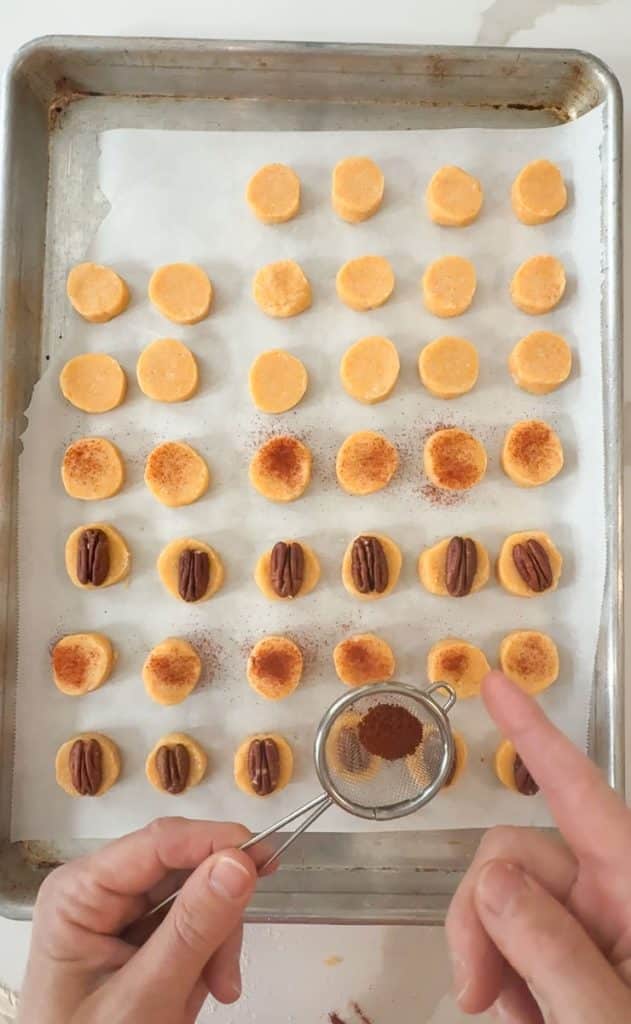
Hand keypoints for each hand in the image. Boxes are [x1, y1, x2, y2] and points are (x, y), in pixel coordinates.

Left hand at [20, 817, 270, 1022]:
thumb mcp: (146, 995)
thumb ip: (193, 929)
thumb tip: (238, 862)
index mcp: (79, 891)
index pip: (159, 842)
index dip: (215, 842)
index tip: (265, 859)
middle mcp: (97, 889)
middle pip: (182, 868)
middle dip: (215, 914)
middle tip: (229, 967)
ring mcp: (117, 912)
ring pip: (195, 894)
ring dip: (216, 941)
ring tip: (215, 990)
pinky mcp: (137, 934)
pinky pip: (190, 922)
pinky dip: (208, 953)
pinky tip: (202, 988)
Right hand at [447, 671, 630, 1022]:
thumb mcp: (608, 1023)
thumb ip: (552, 951)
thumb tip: (488, 878)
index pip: (582, 792)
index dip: (536, 735)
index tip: (495, 683)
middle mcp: (619, 892)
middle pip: (517, 856)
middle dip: (479, 913)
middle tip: (474, 997)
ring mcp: (601, 926)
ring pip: (507, 901)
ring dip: (493, 958)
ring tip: (514, 1022)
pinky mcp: (584, 958)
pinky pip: (519, 941)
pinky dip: (508, 977)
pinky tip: (526, 1018)